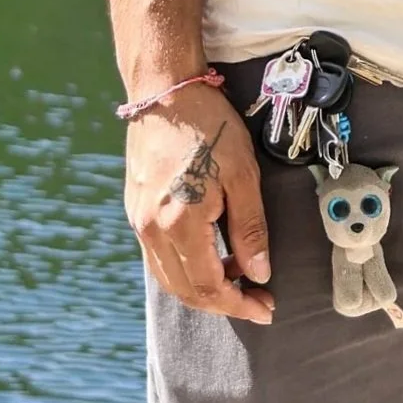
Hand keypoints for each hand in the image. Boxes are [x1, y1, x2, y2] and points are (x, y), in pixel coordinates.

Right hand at [122, 85, 273, 321]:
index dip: (240, 304)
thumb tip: (258, 274)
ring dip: (203, 289)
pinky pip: (158, 258)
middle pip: (186, 291)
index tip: (266, 308)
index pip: (209, 287)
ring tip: (239, 278)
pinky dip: (185, 270)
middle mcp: (152, 230)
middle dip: (224, 303)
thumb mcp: (242, 175)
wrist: (165, 93)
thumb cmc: (210, 126)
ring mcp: (139, 222)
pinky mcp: (136, 212)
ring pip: (169, 279)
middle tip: (258, 300)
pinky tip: (212, 257)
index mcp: (179, 223)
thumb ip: (249, 228)